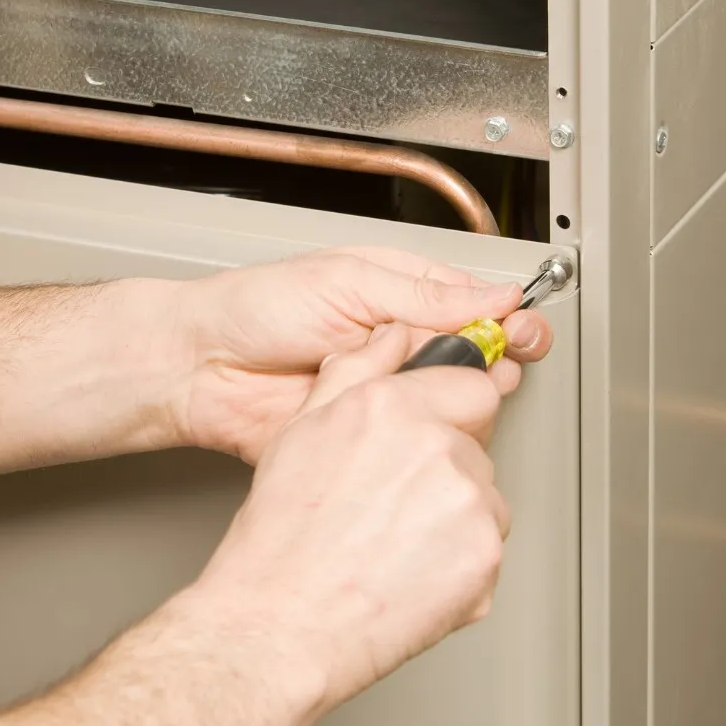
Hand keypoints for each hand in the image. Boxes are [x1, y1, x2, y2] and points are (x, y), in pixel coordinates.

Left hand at [173, 246, 553, 463]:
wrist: (202, 368)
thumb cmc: (257, 309)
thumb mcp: (349, 283)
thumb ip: (424, 296)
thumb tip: (494, 294)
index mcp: (402, 295)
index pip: (477, 304)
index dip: (508, 318)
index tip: (523, 330)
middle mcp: (401, 344)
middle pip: (476, 356)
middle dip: (499, 358)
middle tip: (503, 360)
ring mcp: (389, 392)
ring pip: (453, 402)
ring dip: (466, 397)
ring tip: (459, 387)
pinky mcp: (370, 435)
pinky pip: (414, 442)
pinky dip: (428, 437)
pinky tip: (428, 422)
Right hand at [191, 322, 511, 708]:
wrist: (279, 626)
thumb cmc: (279, 543)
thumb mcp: (301, 432)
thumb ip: (356, 371)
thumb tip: (390, 338)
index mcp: (392, 407)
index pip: (471, 387)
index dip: (451, 415)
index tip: (434, 439)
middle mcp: (437, 446)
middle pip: (477, 448)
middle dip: (447, 473)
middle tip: (392, 510)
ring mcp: (468, 502)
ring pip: (486, 501)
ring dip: (455, 520)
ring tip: (394, 548)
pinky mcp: (486, 556)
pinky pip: (488, 551)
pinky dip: (461, 567)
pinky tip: (410, 576)